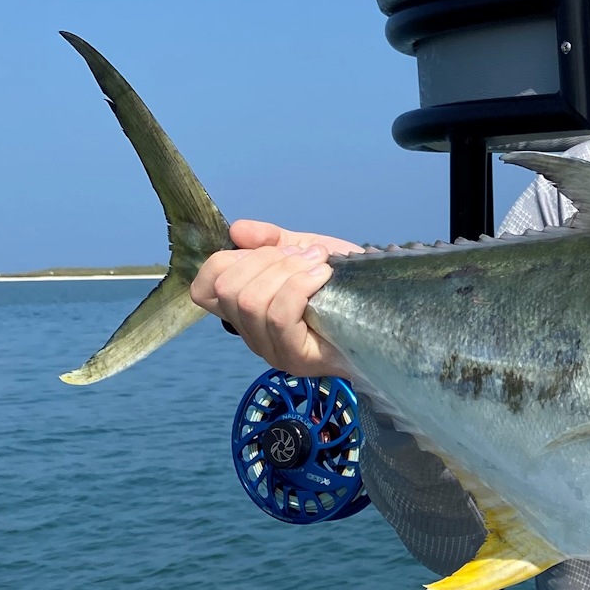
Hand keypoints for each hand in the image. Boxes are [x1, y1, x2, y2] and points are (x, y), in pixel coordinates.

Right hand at [191, 219, 363, 377]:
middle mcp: (251, 333)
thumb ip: (269, 241)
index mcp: (244, 309)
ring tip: (319, 263)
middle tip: (306, 255)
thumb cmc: (343, 287)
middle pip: (228, 289)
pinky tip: (324, 275)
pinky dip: (300, 286)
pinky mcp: (295, 358)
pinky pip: (280, 316)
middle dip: (267, 260)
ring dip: (288, 271)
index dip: (228, 260)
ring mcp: (271, 350)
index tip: (271, 248)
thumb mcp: (303, 253)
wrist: (385, 313)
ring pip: (253, 302)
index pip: (204, 287)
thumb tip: (237, 231)